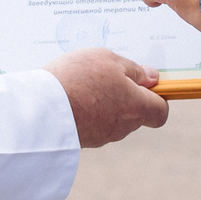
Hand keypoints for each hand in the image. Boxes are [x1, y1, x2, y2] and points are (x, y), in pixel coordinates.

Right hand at [43, 48, 167, 147]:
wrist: (40, 109)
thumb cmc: (77, 79)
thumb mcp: (109, 59)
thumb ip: (134, 69)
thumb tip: (151, 78)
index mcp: (136, 107)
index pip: (160, 111)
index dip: (156, 96)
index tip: (144, 82)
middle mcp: (123, 126)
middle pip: (135, 113)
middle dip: (126, 95)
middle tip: (106, 76)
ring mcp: (102, 136)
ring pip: (113, 117)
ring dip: (105, 102)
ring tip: (84, 84)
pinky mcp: (84, 140)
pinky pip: (94, 123)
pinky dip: (88, 111)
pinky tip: (72, 96)